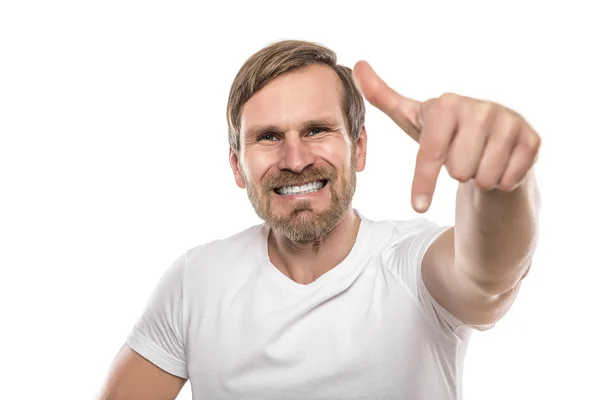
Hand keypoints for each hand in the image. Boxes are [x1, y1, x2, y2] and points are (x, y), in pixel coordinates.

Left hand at [352, 61, 540, 212]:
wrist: (491, 141)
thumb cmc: (445, 132)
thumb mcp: (413, 118)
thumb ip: (383, 96)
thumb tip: (357, 66)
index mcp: (447, 104)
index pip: (430, 153)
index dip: (423, 182)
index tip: (418, 206)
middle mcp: (481, 108)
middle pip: (459, 170)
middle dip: (457, 172)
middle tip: (462, 157)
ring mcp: (510, 121)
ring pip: (485, 177)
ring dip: (479, 177)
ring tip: (480, 160)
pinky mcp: (532, 139)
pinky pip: (508, 180)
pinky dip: (501, 182)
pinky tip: (499, 164)